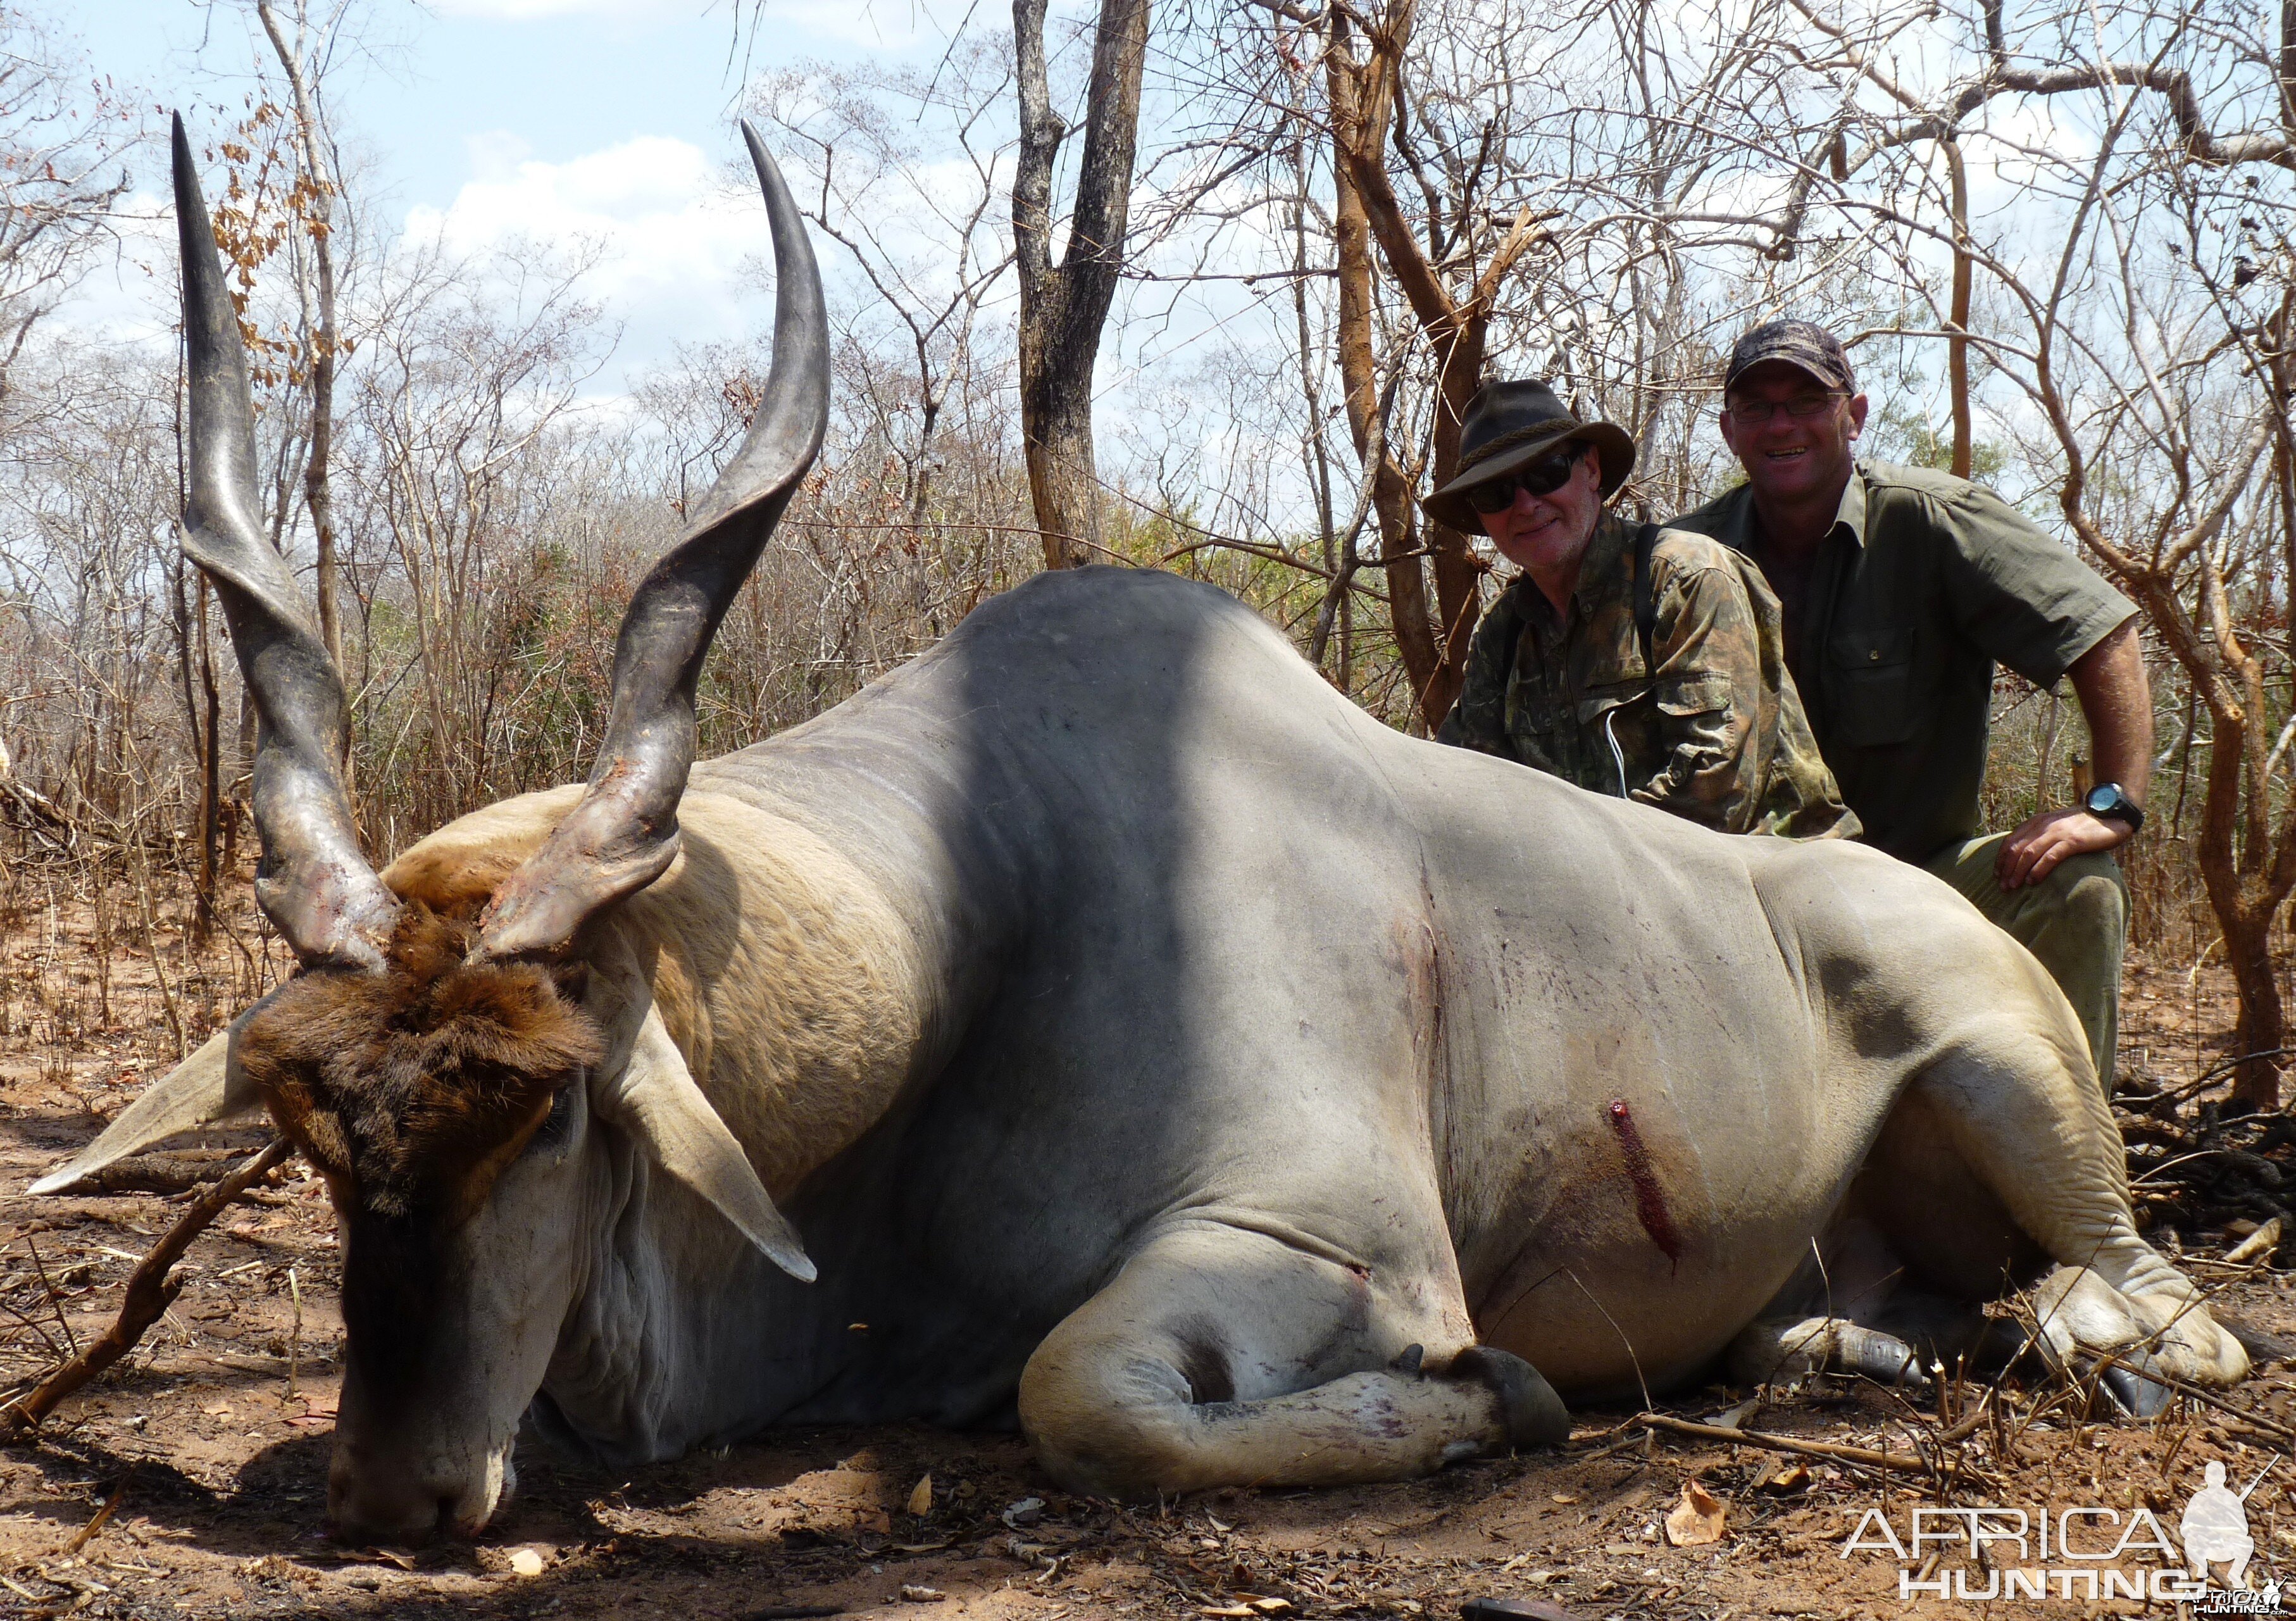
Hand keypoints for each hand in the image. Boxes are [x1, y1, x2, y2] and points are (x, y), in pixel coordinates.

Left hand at [1997, 807, 2131, 889]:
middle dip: (2006, 869)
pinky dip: (2038, 870)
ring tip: (2013, 887)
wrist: (2111, 814)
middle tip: (2003, 887)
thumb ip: (2040, 836)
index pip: (2010, 841)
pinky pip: (2050, 857)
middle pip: (2016, 849)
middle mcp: (2044, 826)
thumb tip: (2024, 857)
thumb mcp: (2056, 827)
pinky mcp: (2073, 841)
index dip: (2001, 859)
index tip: (1997, 875)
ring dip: (2018, 872)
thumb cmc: (2082, 825)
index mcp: (2037, 822)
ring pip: (2029, 853)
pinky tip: (2032, 881)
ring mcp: (2058, 832)